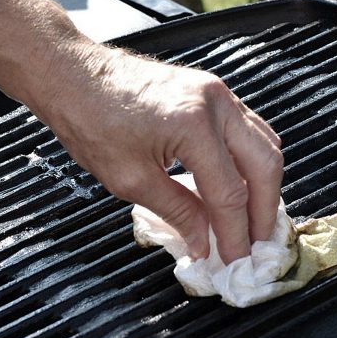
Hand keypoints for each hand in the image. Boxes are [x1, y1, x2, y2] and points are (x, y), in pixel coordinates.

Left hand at [15, 41, 283, 263]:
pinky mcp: (211, 91)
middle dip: (264, 211)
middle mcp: (215, 103)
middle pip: (265, 165)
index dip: (235, 234)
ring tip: (251, 221)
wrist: (72, 76)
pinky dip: (249, 161)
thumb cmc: (90, 119)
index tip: (235, 261)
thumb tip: (204, 242)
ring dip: (262, 185)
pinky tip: (238, 185)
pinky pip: (247, 130)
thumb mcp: (129, 179)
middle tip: (256, 245)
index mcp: (194, 125)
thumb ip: (177, 212)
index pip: (229, 193)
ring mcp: (217, 92)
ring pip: (264, 144)